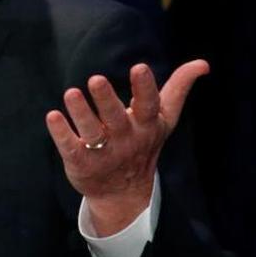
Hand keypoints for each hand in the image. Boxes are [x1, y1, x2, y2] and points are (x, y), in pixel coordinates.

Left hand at [45, 59, 208, 235]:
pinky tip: (52, 116)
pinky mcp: (81, 163)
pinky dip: (61, 133)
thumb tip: (203, 64)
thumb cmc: (142, 143)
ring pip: (92, 132)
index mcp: (146, 125)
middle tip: (95, 79)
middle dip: (106, 99)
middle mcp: (125, 139)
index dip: (145, 87)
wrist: (124, 192)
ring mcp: (103, 153)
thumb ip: (178, 89)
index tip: (139, 67)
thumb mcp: (163, 119)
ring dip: (81, 113)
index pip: (149, 105)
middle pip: (116, 118)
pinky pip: (70, 148)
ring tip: (71, 94)